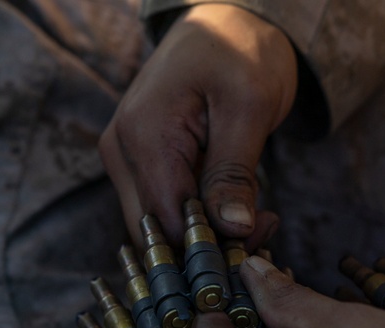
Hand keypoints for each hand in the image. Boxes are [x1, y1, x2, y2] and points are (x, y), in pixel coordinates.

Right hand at [100, 4, 296, 247]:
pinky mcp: (139, 164)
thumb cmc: (239, 52)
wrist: (225, 20)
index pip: (167, 223)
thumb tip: (234, 230)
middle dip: (207, 247)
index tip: (259, 239)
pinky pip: (163, 209)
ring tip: (258, 218)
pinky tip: (237, 209)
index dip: (210, 245)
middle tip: (263, 233)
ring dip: (205, 236)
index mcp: (142, 137)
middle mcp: (121, 152)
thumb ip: (235, 172)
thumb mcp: (249, 107)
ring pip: (158, 227)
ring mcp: (125, 159)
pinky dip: (199, 220)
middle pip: (155, 234)